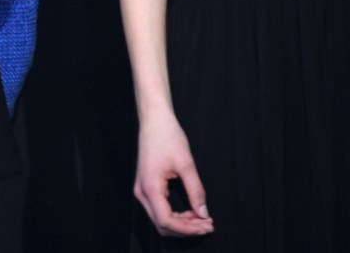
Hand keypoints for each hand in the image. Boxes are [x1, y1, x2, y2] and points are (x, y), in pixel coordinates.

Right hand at [134, 112, 213, 236]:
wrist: (154, 120)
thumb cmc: (167, 137)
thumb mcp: (186, 165)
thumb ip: (196, 191)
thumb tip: (203, 213)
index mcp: (150, 187)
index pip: (167, 221)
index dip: (188, 229)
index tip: (207, 225)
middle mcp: (141, 192)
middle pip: (162, 224)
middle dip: (186, 229)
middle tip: (207, 224)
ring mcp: (141, 189)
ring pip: (160, 219)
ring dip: (181, 223)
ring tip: (202, 219)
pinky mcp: (145, 186)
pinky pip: (159, 209)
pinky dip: (175, 215)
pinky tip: (191, 211)